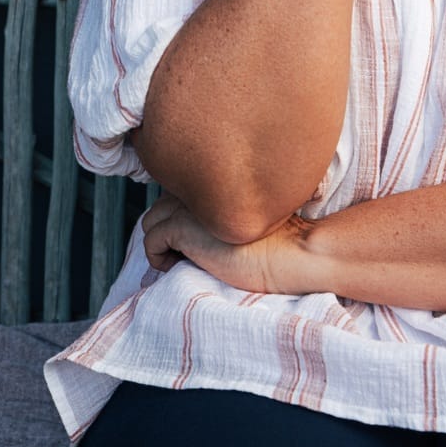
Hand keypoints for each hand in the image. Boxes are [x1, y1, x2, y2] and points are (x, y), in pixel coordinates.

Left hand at [141, 192, 319, 295]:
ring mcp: (189, 205)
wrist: (294, 252)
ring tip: (185, 260)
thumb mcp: (246, 220)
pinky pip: (150, 240)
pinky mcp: (182, 226)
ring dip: (163, 243)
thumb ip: (220, 213)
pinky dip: (158, 257)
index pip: (180, 193)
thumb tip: (192, 231)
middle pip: (161, 205)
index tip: (192, 241)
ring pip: (150, 221)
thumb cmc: (281, 243)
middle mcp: (199, 187)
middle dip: (169, 230)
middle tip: (187, 253)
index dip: (182, 219)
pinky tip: (180, 266)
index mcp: (218, 180)